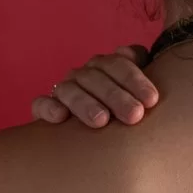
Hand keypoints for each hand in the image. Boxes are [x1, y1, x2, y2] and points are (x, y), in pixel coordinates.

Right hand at [31, 45, 158, 127]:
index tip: (151, 100)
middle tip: (134, 115)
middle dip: (116, 96)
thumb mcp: (139, 91)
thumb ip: (140, 66)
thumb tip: (129, 53)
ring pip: (70, 89)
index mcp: (106, 66)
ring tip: (102, 121)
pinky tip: (61, 117)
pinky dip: (49, 107)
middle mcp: (84, 75)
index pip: (118, 64)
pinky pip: (41, 104)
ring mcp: (63, 90)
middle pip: (96, 78)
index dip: (135, 80)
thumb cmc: (126, 111)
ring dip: (85, 103)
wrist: (99, 139)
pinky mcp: (45, 109)